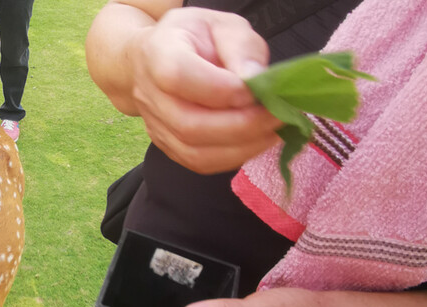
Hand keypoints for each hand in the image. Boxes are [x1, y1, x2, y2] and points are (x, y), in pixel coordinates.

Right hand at [128, 7, 281, 172]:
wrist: (156, 59)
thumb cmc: (193, 38)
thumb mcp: (223, 25)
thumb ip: (241, 47)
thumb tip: (257, 81)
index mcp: (158, 53)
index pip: (179, 77)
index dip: (221, 89)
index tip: (256, 90)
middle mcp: (149, 95)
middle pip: (189, 125)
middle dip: (241, 126)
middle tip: (277, 116)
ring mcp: (155, 126)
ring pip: (194, 152)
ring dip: (241, 147)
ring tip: (273, 131)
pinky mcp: (167, 147)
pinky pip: (199, 163)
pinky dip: (233, 157)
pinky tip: (256, 142)